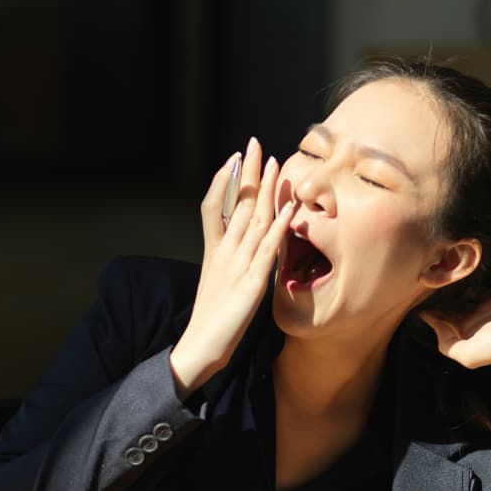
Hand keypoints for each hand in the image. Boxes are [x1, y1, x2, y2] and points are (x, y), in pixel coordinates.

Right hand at [170, 137, 294, 398]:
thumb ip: (230, 260)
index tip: (234, 159)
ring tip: (273, 163)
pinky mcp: (251, 284)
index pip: (215, 206)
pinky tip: (289, 209)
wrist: (201, 347)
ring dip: (265, 191)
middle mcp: (224, 253)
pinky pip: (267, 251)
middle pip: (235, 205)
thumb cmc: (213, 317)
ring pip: (252, 220)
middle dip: (246, 173)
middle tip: (253, 143)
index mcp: (213, 251)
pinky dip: (279, 228)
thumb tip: (244, 244)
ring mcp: (237, 266)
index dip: (225, 182)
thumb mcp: (219, 281)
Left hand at [420, 267, 490, 397]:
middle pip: (458, 298)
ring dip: (466, 274)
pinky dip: (490, 265)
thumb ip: (446, 342)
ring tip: (452, 261)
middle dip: (447, 288)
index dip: (433, 305)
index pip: (446, 315)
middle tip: (433, 272)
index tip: (420, 292)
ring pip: (476, 283)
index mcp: (471, 328)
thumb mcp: (467, 354)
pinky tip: (479, 257)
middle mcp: (482, 313)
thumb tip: (431, 322)